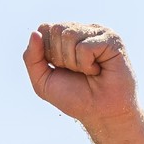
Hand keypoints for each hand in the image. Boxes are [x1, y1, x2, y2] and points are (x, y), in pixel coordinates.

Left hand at [22, 23, 138, 127]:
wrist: (100, 114)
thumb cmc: (75, 98)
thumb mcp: (43, 82)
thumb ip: (31, 58)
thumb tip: (34, 33)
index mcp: (65, 37)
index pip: (44, 29)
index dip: (46, 52)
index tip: (60, 69)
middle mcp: (81, 30)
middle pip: (56, 29)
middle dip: (60, 57)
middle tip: (76, 72)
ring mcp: (97, 32)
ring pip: (69, 35)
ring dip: (73, 62)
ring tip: (88, 72)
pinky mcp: (111, 39)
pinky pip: (85, 46)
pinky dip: (86, 64)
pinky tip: (98, 70)